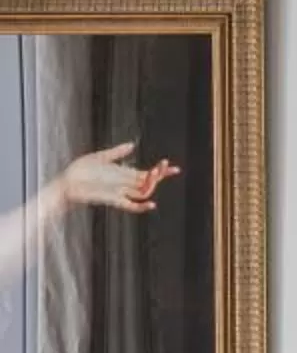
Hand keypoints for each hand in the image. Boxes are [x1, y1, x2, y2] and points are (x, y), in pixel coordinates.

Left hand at [51, 142, 180, 215]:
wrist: (66, 184)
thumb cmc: (79, 171)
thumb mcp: (99, 157)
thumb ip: (116, 152)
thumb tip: (132, 145)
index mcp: (124, 174)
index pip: (148, 173)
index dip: (161, 171)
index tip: (175, 168)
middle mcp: (125, 184)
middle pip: (149, 182)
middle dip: (159, 174)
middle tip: (164, 165)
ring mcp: (121, 193)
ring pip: (144, 192)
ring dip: (151, 184)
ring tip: (153, 173)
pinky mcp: (114, 201)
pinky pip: (132, 207)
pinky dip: (142, 207)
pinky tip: (151, 204)